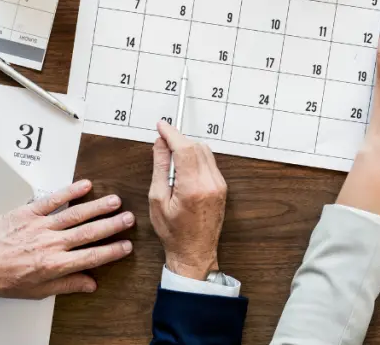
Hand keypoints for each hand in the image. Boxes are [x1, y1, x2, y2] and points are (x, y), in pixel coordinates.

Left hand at [0, 180, 134, 298]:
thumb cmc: (4, 278)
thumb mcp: (38, 291)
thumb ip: (66, 285)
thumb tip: (89, 284)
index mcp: (55, 265)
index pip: (92, 257)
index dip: (112, 251)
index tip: (126, 246)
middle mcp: (51, 244)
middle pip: (89, 232)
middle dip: (112, 225)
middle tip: (129, 218)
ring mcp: (41, 226)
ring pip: (76, 214)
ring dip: (98, 207)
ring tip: (115, 201)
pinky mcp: (29, 213)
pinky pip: (53, 200)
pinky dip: (70, 192)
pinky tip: (85, 186)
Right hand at [148, 121, 227, 279]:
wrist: (194, 253)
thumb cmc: (173, 232)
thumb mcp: (157, 199)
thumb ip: (160, 168)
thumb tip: (160, 144)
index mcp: (193, 187)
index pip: (184, 148)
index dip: (172, 133)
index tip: (161, 126)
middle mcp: (210, 183)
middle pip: (196, 146)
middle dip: (178, 141)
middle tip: (162, 146)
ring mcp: (219, 185)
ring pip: (204, 152)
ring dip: (188, 149)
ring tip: (172, 163)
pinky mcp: (222, 187)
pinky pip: (209, 162)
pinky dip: (196, 159)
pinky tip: (183, 171)